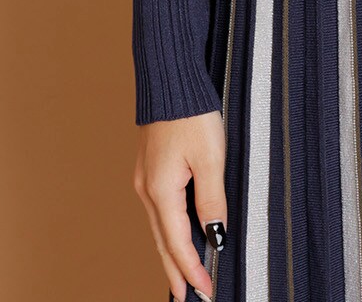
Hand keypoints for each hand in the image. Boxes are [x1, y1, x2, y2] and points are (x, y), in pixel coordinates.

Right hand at [134, 110, 227, 300]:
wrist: (169, 81)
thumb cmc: (190, 113)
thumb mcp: (210, 157)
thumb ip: (212, 199)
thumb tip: (214, 234)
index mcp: (161, 191)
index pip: (178, 244)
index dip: (193, 269)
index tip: (206, 291)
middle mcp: (148, 190)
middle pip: (163, 242)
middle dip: (176, 272)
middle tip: (188, 298)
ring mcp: (146, 179)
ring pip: (160, 228)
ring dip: (171, 254)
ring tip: (182, 277)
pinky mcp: (150, 169)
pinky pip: (160, 211)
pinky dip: (169, 231)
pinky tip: (177, 236)